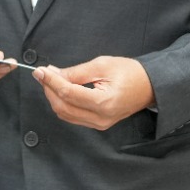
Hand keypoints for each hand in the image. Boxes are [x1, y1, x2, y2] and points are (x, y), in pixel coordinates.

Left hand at [34, 56, 153, 130]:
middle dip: (49, 90)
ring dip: (54, 97)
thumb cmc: (130, 73)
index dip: (51, 81)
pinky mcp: (98, 124)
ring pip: (65, 114)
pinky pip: (73, 117)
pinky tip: (61, 90)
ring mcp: (99, 124)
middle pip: (63, 107)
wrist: (149, 87)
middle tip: (43, 73)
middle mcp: (100, 118)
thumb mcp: (102, 65)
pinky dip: (63, 103)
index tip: (40, 71)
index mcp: (104, 102)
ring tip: (50, 79)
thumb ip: (76, 72)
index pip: (68, 93)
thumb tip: (53, 73)